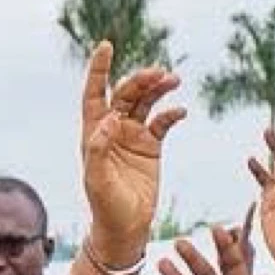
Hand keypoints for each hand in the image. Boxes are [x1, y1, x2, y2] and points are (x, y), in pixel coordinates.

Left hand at [76, 42, 188, 249]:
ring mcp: (133, 136)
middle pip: (126, 94)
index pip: (95, 93)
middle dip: (141, 80)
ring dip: (158, 89)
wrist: (126, 228)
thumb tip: (110, 120)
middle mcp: (113, 129)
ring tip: (173, 80)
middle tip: (159, 74)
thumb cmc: (105, 206)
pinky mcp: (152, 147)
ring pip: (146, 103)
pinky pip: (163, 123)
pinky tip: (180, 111)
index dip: (98, 69)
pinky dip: (171, 114)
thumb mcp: (97, 179)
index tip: (106, 46)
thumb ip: (98, 148)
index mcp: (93, 132)